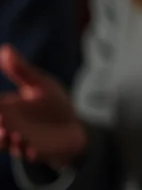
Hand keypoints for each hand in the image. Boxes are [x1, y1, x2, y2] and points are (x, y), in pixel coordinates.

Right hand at [0, 45, 86, 166]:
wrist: (73, 127)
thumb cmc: (53, 104)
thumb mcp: (39, 84)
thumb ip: (21, 70)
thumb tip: (5, 48)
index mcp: (6, 108)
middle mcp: (8, 126)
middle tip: (1, 118)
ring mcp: (21, 141)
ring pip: (6, 144)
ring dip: (6, 140)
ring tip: (11, 133)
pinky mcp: (37, 151)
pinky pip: (29, 155)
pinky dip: (28, 152)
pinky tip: (31, 147)